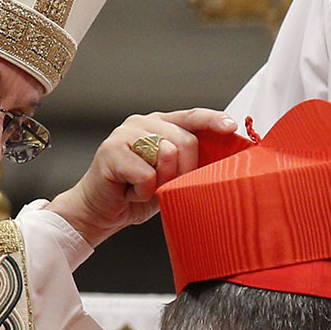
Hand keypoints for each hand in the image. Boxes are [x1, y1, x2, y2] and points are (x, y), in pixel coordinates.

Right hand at [47, 108, 236, 246]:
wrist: (99, 212)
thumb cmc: (134, 194)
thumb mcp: (170, 178)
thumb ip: (188, 164)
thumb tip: (218, 163)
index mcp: (159, 125)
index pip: (191, 117)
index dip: (213, 120)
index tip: (231, 127)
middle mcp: (142, 123)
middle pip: (184, 141)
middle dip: (183, 171)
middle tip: (164, 186)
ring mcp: (125, 134)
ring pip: (166, 155)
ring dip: (161, 182)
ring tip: (144, 187)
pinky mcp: (111, 151)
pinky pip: (146, 175)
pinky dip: (142, 191)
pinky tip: (129, 191)